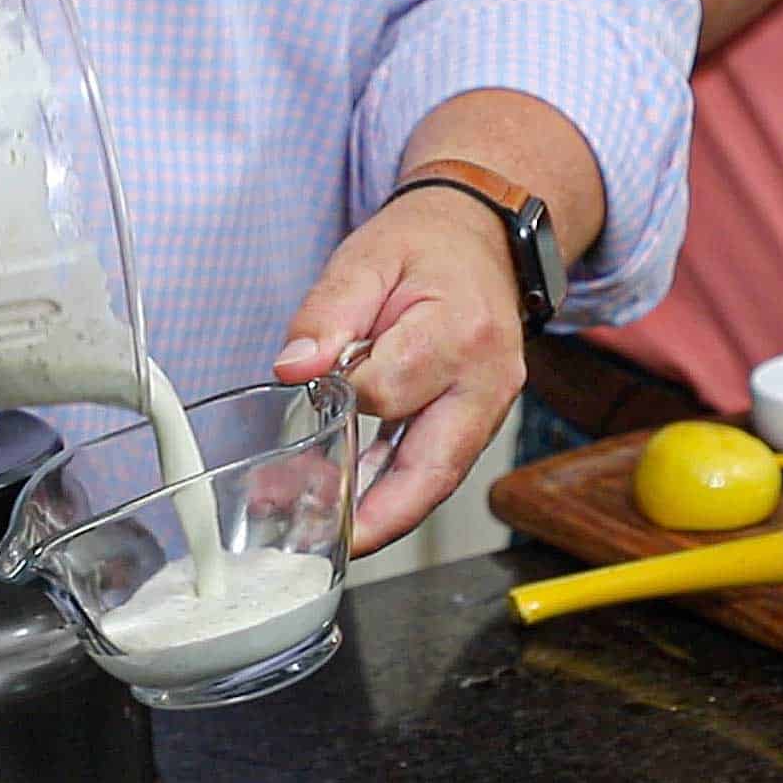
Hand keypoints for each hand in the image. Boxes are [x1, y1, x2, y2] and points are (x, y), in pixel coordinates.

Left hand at [273, 187, 525, 555]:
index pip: (388, 392)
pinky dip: (389, 490)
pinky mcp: (478, 421)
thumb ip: (326, 314)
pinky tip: (346, 501)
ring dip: (378, 512)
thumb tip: (293, 368)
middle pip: (432, 469)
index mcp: (459, 332)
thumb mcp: (365, 260)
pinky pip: (434, 467)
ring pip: (434, 478)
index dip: (339, 401)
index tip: (307, 390)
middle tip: (325, 545)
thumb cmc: (423, 247)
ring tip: (320, 529)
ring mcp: (489, 407)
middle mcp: (487, 381)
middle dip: (378, 518)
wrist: (480, 238)